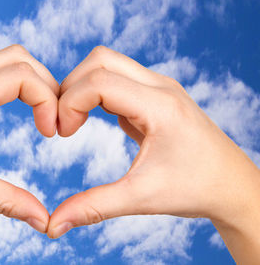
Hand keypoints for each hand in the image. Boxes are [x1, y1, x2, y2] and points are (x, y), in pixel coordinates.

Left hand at [0, 45, 58, 232]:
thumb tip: (43, 220)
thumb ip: (7, 201)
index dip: (47, 100)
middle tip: (52, 118)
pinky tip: (17, 108)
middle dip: (46, 83)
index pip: (22, 75)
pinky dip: (13, 83)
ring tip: (40, 113)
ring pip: (5, 60)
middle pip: (18, 58)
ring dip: (30, 81)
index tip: (50, 134)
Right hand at [47, 46, 259, 263]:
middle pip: (100, 60)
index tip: (62, 134)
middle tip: (63, 124)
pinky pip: (119, 78)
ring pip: (108, 64)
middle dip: (71, 87)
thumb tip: (54, 225)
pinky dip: (97, 93)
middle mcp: (161, 87)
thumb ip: (93, 207)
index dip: (69, 103)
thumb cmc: (194, 189)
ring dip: (83, 87)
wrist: (231, 185)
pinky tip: (95, 119)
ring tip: (74, 121)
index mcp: (160, 106)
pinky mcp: (156, 95)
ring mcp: (160, 87)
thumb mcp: (141, 198)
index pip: (99, 82)